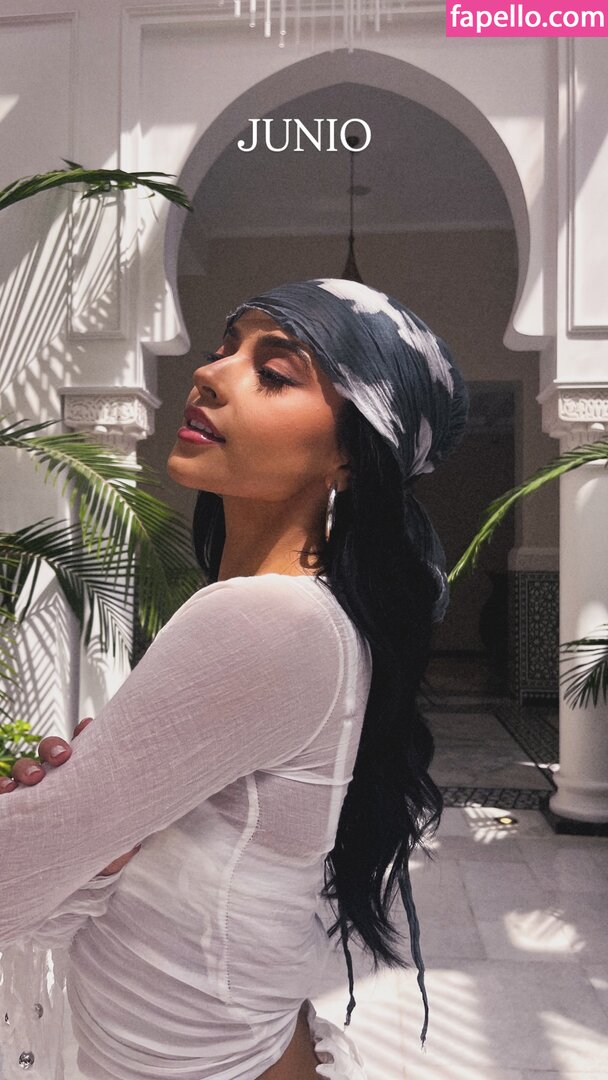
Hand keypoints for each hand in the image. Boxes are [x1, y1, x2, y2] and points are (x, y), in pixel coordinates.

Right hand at [0, 716, 141, 876]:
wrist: (52, 883)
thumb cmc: (82, 860)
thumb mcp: (102, 855)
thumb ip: (117, 849)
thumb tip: (134, 845)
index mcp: (78, 783)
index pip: (81, 752)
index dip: (83, 734)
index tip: (88, 725)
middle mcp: (52, 783)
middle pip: (51, 752)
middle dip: (54, 747)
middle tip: (64, 756)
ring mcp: (28, 794)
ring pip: (24, 767)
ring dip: (27, 767)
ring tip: (35, 778)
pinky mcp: (10, 809)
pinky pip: (0, 790)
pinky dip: (1, 785)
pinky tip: (6, 791)